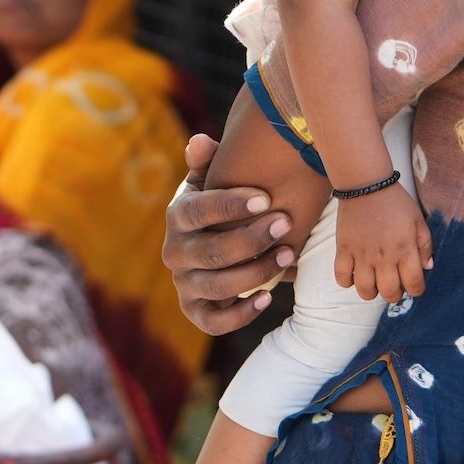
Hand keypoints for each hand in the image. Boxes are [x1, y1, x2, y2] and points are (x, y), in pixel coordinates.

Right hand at [163, 132, 295, 335]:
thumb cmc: (217, 206)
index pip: (198, 211)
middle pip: (211, 251)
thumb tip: (200, 141)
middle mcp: (174, 252)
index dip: (230, 205)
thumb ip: (208, 161)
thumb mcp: (210, 180)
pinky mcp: (194, 310)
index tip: (266, 198)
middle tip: (286, 224)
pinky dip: (241, 313)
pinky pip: (213, 322)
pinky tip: (268, 296)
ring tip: (289, 256)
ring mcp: (183, 283)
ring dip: (256, 272)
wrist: (208, 245)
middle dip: (252, 240)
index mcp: (177, 216)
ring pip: (217, 285)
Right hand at [334, 186, 430, 302]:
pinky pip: (342, 277)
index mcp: (405, 250)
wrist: (366, 186)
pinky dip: (347, 282)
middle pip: (389, 293)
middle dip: (394, 294)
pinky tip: (354, 274)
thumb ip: (425, 246)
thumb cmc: (396, 203)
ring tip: (374, 282)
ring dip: (371, 292)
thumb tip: (427, 267)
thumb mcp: (418, 221)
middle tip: (394, 284)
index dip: (416, 290)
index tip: (414, 285)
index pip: (414, 285)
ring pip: (365, 290)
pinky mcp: (343, 250)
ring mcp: (361, 256)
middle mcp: (384, 257)